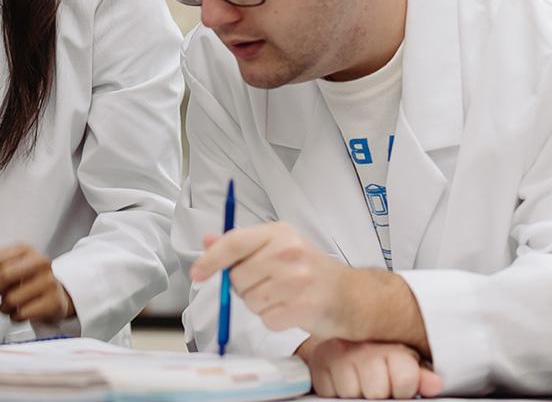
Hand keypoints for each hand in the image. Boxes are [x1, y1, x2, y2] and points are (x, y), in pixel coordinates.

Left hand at [0, 243, 74, 324]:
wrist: (56, 297)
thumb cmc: (28, 282)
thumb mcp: (9, 270)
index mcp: (27, 250)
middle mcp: (41, 262)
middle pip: (5, 275)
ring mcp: (49, 282)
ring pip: (11, 297)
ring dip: (3, 307)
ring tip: (7, 306)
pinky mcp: (53, 302)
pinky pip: (22, 313)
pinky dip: (14, 317)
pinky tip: (18, 312)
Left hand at [191, 222, 355, 339]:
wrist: (354, 296)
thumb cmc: (312, 270)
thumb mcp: (279, 246)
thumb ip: (242, 244)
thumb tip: (207, 240)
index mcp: (280, 232)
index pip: (234, 242)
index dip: (210, 260)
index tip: (196, 273)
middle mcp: (289, 252)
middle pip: (238, 277)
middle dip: (244, 287)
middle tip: (268, 285)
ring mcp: (298, 280)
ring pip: (250, 301)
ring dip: (260, 305)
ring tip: (283, 297)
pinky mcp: (303, 307)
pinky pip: (267, 319)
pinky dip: (274, 320)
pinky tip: (291, 310)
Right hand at [298, 337, 442, 398]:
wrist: (344, 339)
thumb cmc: (380, 358)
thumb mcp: (405, 365)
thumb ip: (419, 376)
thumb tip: (435, 384)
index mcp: (389, 347)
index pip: (404, 380)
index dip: (403, 390)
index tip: (399, 387)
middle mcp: (361, 347)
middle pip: (375, 391)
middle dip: (378, 394)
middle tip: (377, 387)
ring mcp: (336, 355)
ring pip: (350, 394)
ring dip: (354, 395)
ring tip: (360, 385)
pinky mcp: (317, 364)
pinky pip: (327, 392)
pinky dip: (333, 393)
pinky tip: (342, 385)